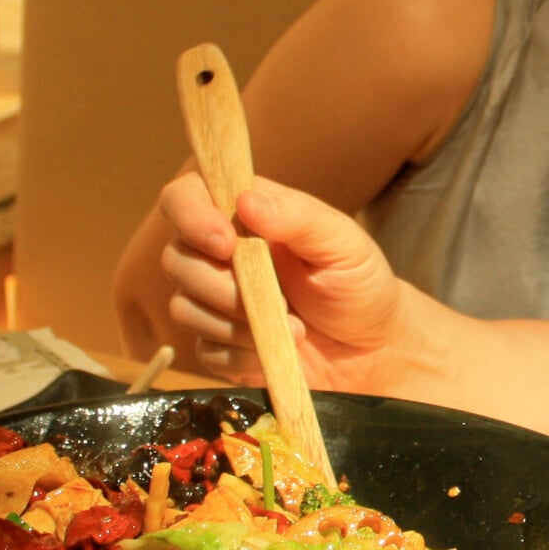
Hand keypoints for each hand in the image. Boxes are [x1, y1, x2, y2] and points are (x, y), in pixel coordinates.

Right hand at [153, 173, 411, 390]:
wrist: (373, 350)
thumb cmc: (359, 284)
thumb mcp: (342, 244)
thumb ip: (298, 218)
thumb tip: (246, 201)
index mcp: (244, 215)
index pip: (185, 197)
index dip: (190, 215)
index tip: (225, 242)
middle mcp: (221, 254)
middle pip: (175, 258)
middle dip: (218, 283)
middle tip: (275, 298)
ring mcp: (216, 301)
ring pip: (183, 307)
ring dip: (234, 322)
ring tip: (293, 327)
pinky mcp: (220, 344)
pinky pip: (205, 349)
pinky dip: (240, 353)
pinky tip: (279, 349)